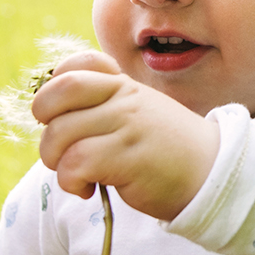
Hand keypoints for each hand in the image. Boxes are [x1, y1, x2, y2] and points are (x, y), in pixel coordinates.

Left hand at [32, 50, 219, 220]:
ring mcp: (126, 125)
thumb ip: (106, 106)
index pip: (77, 65)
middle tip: (59, 147)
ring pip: (59, 134)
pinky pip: (75, 163)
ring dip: (56, 162)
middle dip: (43, 123)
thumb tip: (57, 119)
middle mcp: (124, 99)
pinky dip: (71, 181)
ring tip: (77, 175)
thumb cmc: (168, 150)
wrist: (211, 174)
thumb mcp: (140, 113)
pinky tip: (88, 189)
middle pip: (57, 94)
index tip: (62, 114)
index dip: (54, 87)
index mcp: (125, 85)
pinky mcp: (126, 157)